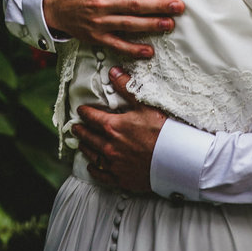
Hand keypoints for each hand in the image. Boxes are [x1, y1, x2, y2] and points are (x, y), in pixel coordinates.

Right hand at [44, 0, 182, 58]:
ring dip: (150, 25)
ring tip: (170, 24)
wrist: (52, 4)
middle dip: (158, 5)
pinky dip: (133, 50)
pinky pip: (117, 44)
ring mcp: (99, 21)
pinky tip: (149, 51)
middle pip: (135, 4)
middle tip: (179, 6)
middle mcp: (102, 1)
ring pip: (129, 24)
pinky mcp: (97, 36)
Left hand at [73, 68, 166, 192]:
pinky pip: (102, 175)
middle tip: (75, 127)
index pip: (92, 117)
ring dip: (85, 147)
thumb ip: (127, 87)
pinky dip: (94, 170)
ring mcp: (114, 164)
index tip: (81, 110)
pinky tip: (92, 167)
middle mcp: (109, 146)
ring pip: (92, 155)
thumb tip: (114, 71)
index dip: (85, 113)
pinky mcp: (121, 179)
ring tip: (81, 144)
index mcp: (113, 127)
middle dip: (81, 130)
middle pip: (88, 137)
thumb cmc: (163, 131)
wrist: (176, 160)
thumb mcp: (145, 105)